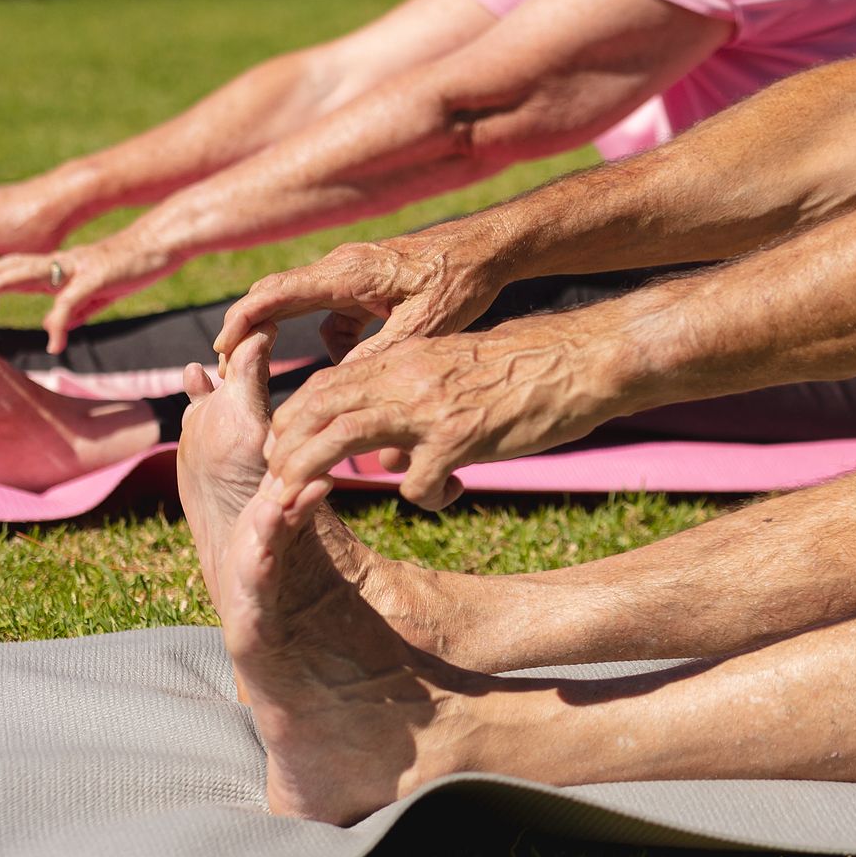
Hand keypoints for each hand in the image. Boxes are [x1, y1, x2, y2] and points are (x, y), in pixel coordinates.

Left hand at [0, 230, 184, 352]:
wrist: (161, 244)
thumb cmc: (131, 266)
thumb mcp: (97, 292)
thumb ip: (74, 308)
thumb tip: (54, 326)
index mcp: (57, 268)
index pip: (10, 269)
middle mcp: (59, 265)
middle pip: (7, 266)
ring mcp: (74, 269)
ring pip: (25, 273)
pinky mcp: (94, 278)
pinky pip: (69, 303)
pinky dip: (59, 325)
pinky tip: (55, 345)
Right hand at [213, 225, 506, 362]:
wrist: (489, 250)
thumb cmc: (460, 282)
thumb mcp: (422, 326)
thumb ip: (378, 355)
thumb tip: (339, 386)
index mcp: (349, 274)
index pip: (278, 291)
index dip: (243, 319)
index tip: (220, 350)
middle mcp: (343, 268)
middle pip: (278, 295)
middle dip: (251, 329)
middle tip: (230, 369)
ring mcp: (353, 274)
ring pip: (306, 305)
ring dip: (293, 335)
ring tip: (292, 373)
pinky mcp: (366, 284)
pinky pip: (334, 311)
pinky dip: (334, 336)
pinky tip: (354, 360)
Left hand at [263, 324, 607, 508]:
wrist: (578, 359)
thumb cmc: (523, 365)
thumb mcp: (452, 363)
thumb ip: (412, 389)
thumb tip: (382, 432)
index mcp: (405, 357)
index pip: (327, 384)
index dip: (294, 417)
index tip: (282, 446)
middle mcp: (407, 378)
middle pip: (321, 410)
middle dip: (288, 449)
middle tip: (276, 484)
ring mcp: (431, 408)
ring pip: (344, 439)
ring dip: (312, 473)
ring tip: (301, 499)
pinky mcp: (461, 439)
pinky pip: (417, 483)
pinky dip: (426, 497)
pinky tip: (450, 492)